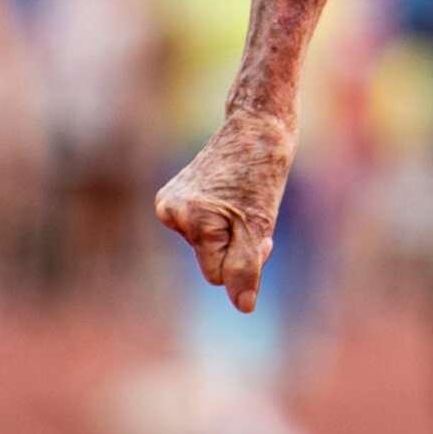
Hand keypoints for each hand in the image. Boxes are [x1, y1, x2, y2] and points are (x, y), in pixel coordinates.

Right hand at [154, 110, 295, 312]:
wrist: (257, 126)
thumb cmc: (263, 173)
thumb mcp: (260, 225)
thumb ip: (247, 268)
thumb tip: (243, 307)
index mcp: (188, 218)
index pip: (216, 275)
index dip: (246, 262)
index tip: (263, 236)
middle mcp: (170, 212)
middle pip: (209, 261)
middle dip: (236, 249)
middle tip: (255, 215)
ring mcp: (169, 203)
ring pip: (206, 246)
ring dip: (230, 234)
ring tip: (243, 199)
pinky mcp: (174, 195)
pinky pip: (202, 229)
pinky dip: (221, 221)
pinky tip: (231, 194)